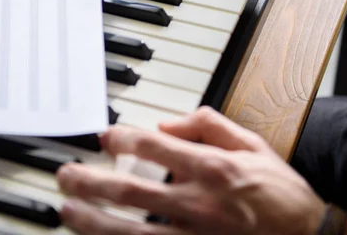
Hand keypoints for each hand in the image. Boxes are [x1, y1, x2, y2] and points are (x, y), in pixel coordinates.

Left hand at [57, 107, 325, 234]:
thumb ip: (209, 125)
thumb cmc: (279, 191)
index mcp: (213, 169)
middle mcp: (199, 204)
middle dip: (91, 183)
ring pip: (132, 233)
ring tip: (68, 212)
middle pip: (131, 193)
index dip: (122, 139)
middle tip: (67, 176)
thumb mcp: (252, 143)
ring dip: (94, 222)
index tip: (104, 137)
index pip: (154, 148)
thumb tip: (168, 123)